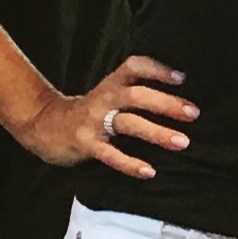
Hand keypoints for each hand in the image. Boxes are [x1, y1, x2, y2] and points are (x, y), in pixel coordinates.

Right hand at [16, 54, 194, 178]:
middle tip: (193, 113)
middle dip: (166, 103)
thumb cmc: (92, 112)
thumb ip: (138, 92)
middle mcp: (104, 99)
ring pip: (127, 123)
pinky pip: (109, 154)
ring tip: (183, 142)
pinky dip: (130, 164)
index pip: (134, 66)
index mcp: (112, 84)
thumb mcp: (111, 95)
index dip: (157, 69)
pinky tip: (149, 171)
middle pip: (136, 95)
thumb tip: (183, 100)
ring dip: (157, 132)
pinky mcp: (85, 143)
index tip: (182, 78)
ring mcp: (93, 121)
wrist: (44, 126)